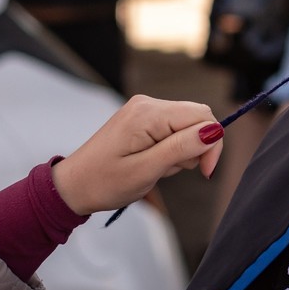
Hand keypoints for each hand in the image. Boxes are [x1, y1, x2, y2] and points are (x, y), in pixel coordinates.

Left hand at [51, 95, 222, 215]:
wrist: (73, 185)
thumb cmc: (104, 182)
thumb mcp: (146, 171)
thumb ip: (181, 148)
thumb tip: (215, 130)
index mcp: (149, 114)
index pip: (203, 116)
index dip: (212, 144)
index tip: (204, 173)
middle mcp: (148, 103)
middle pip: (197, 117)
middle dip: (196, 147)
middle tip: (172, 171)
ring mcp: (144, 108)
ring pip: (187, 124)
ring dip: (182, 150)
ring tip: (156, 168)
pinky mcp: (142, 117)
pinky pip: (173, 128)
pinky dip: (171, 147)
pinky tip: (152, 161)